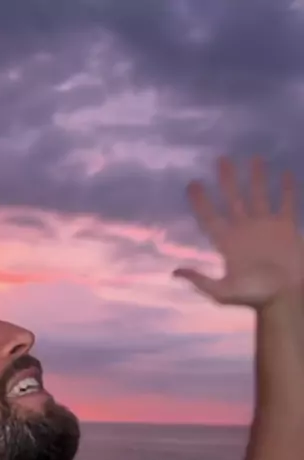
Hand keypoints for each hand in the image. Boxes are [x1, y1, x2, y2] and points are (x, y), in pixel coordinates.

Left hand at [173, 156, 303, 307]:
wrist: (284, 298)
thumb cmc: (253, 296)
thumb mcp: (223, 292)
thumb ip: (200, 281)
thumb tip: (175, 271)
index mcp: (228, 243)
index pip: (210, 217)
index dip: (201, 201)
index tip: (192, 183)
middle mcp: (245, 230)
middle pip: (233, 199)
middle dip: (227, 180)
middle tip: (222, 159)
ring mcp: (265, 227)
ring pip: (259, 195)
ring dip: (257, 178)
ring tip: (254, 158)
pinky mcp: (286, 228)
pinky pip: (286, 203)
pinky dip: (287, 189)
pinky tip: (285, 173)